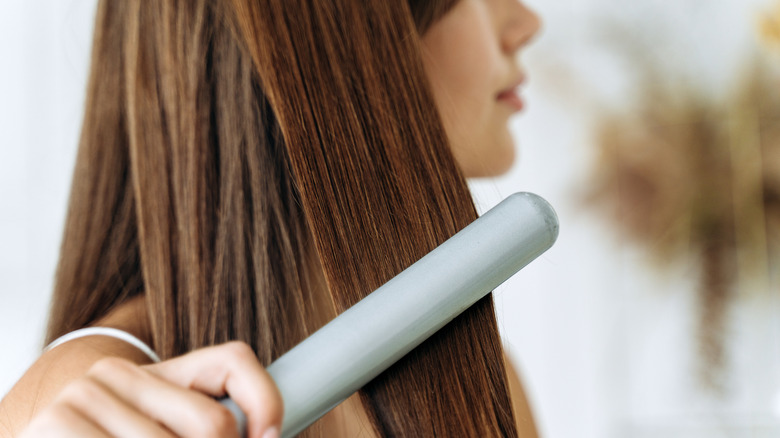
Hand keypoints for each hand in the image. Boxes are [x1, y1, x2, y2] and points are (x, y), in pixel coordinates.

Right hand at [18, 342, 281, 437]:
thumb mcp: (169, 430)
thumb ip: (210, 422)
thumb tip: (268, 436)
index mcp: (159, 372)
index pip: (234, 362)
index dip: (266, 402)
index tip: (271, 437)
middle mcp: (119, 373)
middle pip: (213, 424)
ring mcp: (84, 396)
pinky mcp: (55, 424)